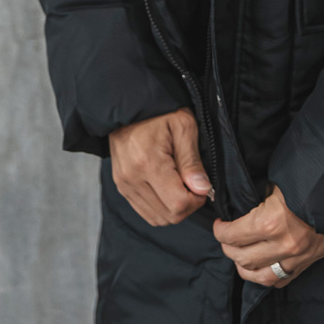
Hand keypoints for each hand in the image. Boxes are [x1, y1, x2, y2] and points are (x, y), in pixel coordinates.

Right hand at [108, 108, 211, 225]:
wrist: (128, 105)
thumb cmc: (159, 112)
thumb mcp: (183, 127)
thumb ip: (192, 161)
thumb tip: (202, 189)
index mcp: (148, 162)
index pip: (177, 204)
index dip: (196, 200)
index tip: (202, 186)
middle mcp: (131, 178)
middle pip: (168, 216)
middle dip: (187, 206)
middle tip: (193, 185)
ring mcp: (124, 184)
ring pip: (156, 218)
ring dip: (173, 208)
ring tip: (180, 185)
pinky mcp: (121, 186)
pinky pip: (144, 211)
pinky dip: (160, 206)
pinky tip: (168, 188)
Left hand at [213, 183, 323, 286]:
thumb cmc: (310, 183)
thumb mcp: (278, 184)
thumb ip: (259, 197)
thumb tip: (241, 203)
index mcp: (270, 222)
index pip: (232, 235)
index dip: (220, 230)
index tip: (219, 224)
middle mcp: (281, 245)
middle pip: (241, 258)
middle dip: (228, 247)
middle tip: (226, 238)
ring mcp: (295, 259)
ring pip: (258, 277)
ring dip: (244, 267)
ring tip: (239, 255)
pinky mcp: (307, 264)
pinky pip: (280, 281)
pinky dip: (266, 276)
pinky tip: (261, 266)